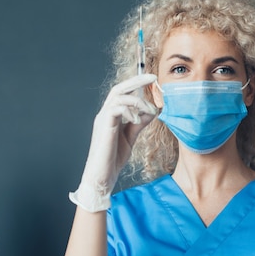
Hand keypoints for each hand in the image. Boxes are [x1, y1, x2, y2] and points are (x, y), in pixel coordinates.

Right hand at [70, 74, 157, 211]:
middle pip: (119, 88)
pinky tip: (138, 120)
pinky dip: (130, 111)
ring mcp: (103, 119)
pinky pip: (116, 108)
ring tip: (150, 111)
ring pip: (118, 96)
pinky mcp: (104, 126)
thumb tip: (152, 111)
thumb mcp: (130, 138)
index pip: (122, 93)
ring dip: (138, 100)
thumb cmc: (112, 160)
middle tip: (152, 78)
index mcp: (110, 116)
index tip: (152, 80)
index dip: (136, 84)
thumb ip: (139, 124)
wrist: (101, 177)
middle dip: (136, 81)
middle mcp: (105, 114)